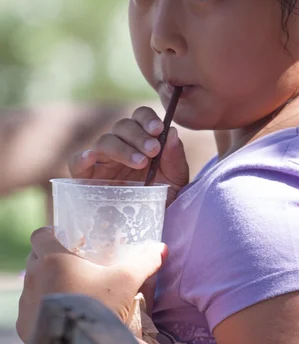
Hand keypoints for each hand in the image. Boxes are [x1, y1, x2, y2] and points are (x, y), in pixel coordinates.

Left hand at [16, 227, 166, 343]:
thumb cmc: (102, 307)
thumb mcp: (127, 281)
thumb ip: (144, 261)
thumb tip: (161, 248)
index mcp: (52, 260)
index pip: (40, 235)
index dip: (52, 233)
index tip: (68, 239)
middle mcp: (33, 278)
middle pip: (35, 258)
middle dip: (50, 259)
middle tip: (75, 264)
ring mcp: (26, 304)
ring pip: (33, 284)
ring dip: (47, 284)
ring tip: (71, 290)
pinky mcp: (24, 327)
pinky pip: (31, 310)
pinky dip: (44, 308)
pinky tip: (64, 313)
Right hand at [69, 107, 188, 204]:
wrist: (149, 227)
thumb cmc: (163, 199)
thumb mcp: (176, 180)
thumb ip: (174, 157)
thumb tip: (170, 132)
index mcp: (142, 140)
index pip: (140, 117)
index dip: (147, 118)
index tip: (158, 130)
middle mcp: (121, 146)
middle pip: (122, 126)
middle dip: (138, 135)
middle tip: (153, 150)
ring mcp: (102, 162)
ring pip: (105, 141)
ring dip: (122, 148)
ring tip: (140, 162)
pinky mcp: (86, 179)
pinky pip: (77, 162)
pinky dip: (81, 157)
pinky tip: (91, 158)